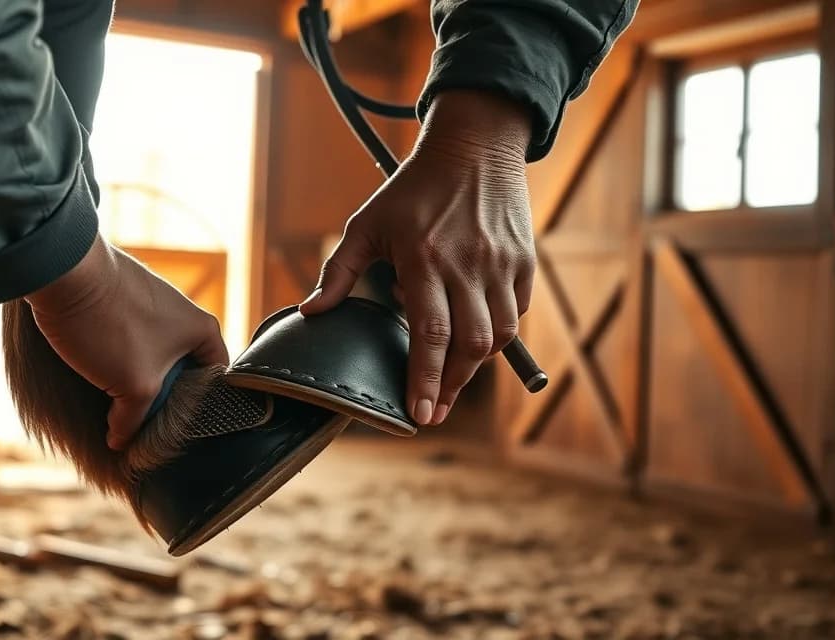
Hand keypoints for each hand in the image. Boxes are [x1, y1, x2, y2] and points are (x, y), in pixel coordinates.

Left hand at [25, 235, 228, 448]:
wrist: (64, 272)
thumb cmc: (111, 325)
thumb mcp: (134, 386)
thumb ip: (135, 418)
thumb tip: (121, 439)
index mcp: (203, 330)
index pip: (216, 379)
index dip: (198, 409)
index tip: (175, 430)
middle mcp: (183, 313)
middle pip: (179, 371)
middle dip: (159, 399)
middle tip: (140, 424)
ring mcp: (151, 304)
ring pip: (149, 357)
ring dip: (132, 382)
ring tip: (112, 405)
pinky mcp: (121, 300)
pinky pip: (127, 340)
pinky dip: (114, 360)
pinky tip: (94, 376)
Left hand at [299, 90, 535, 426]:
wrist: (474, 145)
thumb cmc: (413, 188)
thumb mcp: (367, 223)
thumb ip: (338, 272)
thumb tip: (310, 313)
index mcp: (424, 258)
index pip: (429, 334)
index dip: (425, 380)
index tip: (420, 414)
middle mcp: (468, 264)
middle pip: (469, 345)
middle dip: (452, 385)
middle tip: (435, 409)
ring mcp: (501, 264)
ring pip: (498, 335)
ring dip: (476, 364)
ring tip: (453, 379)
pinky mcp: (524, 261)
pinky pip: (515, 313)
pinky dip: (496, 331)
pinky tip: (475, 336)